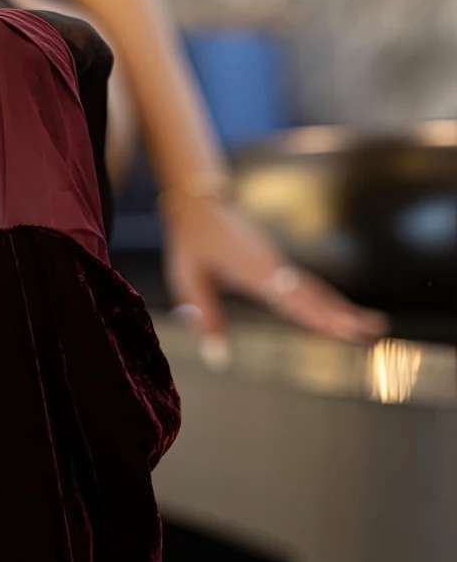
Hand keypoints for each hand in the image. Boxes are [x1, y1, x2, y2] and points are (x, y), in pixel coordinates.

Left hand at [162, 195, 387, 365]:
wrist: (201, 201)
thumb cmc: (192, 242)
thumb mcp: (189, 279)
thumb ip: (205, 317)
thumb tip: (219, 359)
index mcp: (256, 271)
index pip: (293, 298)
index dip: (319, 315)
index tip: (343, 329)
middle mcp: (275, 267)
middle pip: (315, 295)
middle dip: (344, 314)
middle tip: (373, 331)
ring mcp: (279, 264)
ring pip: (317, 290)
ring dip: (342, 309)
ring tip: (370, 327)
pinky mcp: (278, 264)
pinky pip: (308, 285)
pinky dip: (327, 301)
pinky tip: (340, 314)